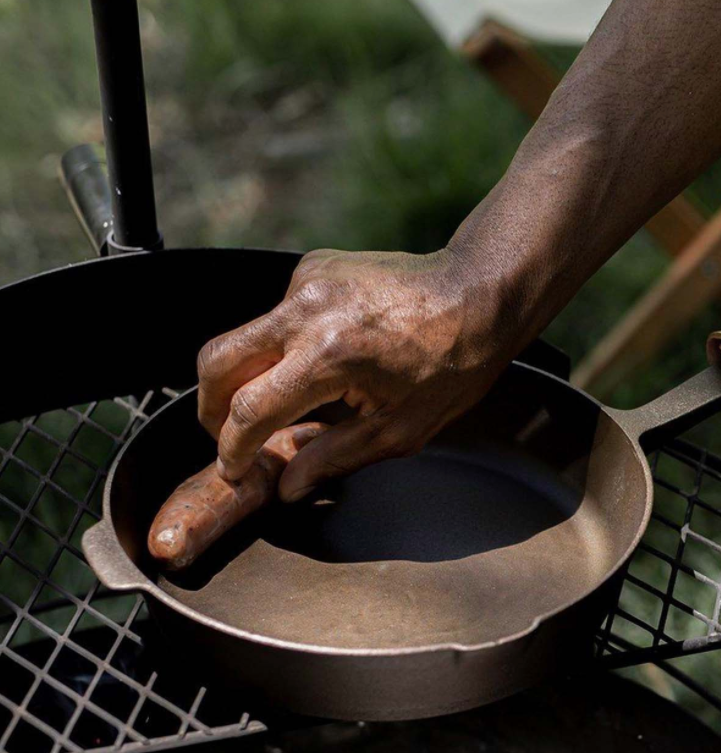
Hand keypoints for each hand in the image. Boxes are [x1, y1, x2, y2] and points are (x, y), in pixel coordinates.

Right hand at [196, 246, 521, 501]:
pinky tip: (314, 362)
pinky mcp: (312, 266)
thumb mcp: (400, 429)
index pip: (248, 410)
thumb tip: (287, 486)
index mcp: (329, 356)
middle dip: (210, 408)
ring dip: (244, 375)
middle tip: (226, 438)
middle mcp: (307, 310)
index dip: (231, 449)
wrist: (479, 293)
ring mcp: (306, 281)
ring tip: (277, 406)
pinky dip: (278, 345)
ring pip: (241, 335)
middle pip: (217, 361)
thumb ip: (335, 458)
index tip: (233, 469)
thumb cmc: (454, 363)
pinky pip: (274, 314)